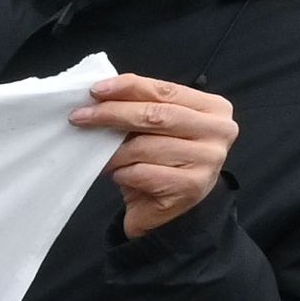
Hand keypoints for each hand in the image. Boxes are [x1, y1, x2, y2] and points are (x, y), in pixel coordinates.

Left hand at [75, 73, 237, 238]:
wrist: (168, 213)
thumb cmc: (160, 164)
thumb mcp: (154, 130)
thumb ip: (142, 107)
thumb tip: (100, 95)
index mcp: (214, 108)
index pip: (166, 91)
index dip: (129, 87)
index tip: (95, 90)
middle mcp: (219, 131)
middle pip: (157, 115)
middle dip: (114, 114)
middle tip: (80, 117)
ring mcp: (209, 159)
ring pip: (147, 146)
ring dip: (116, 153)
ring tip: (105, 159)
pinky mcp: (192, 186)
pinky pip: (144, 173)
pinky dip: (124, 173)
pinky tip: (122, 176)